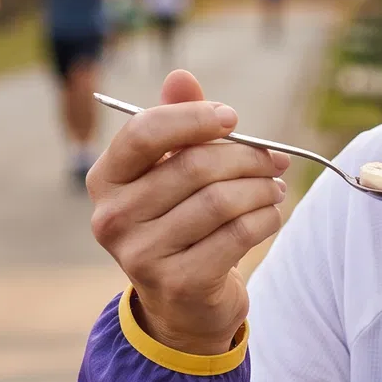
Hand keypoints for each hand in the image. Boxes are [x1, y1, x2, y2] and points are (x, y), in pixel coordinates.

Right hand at [87, 69, 288, 355]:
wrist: (183, 305)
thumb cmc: (180, 223)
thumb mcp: (171, 173)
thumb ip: (176, 123)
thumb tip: (181, 76)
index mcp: (106, 179)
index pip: (144, 132)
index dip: (194, 118)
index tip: (233, 118)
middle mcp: (113, 217)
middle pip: (195, 167)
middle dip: (246, 158)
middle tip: (275, 159)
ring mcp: (141, 254)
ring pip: (221, 201)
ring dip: (261, 189)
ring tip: (275, 187)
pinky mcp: (179, 282)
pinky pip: (238, 235)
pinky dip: (266, 218)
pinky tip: (272, 214)